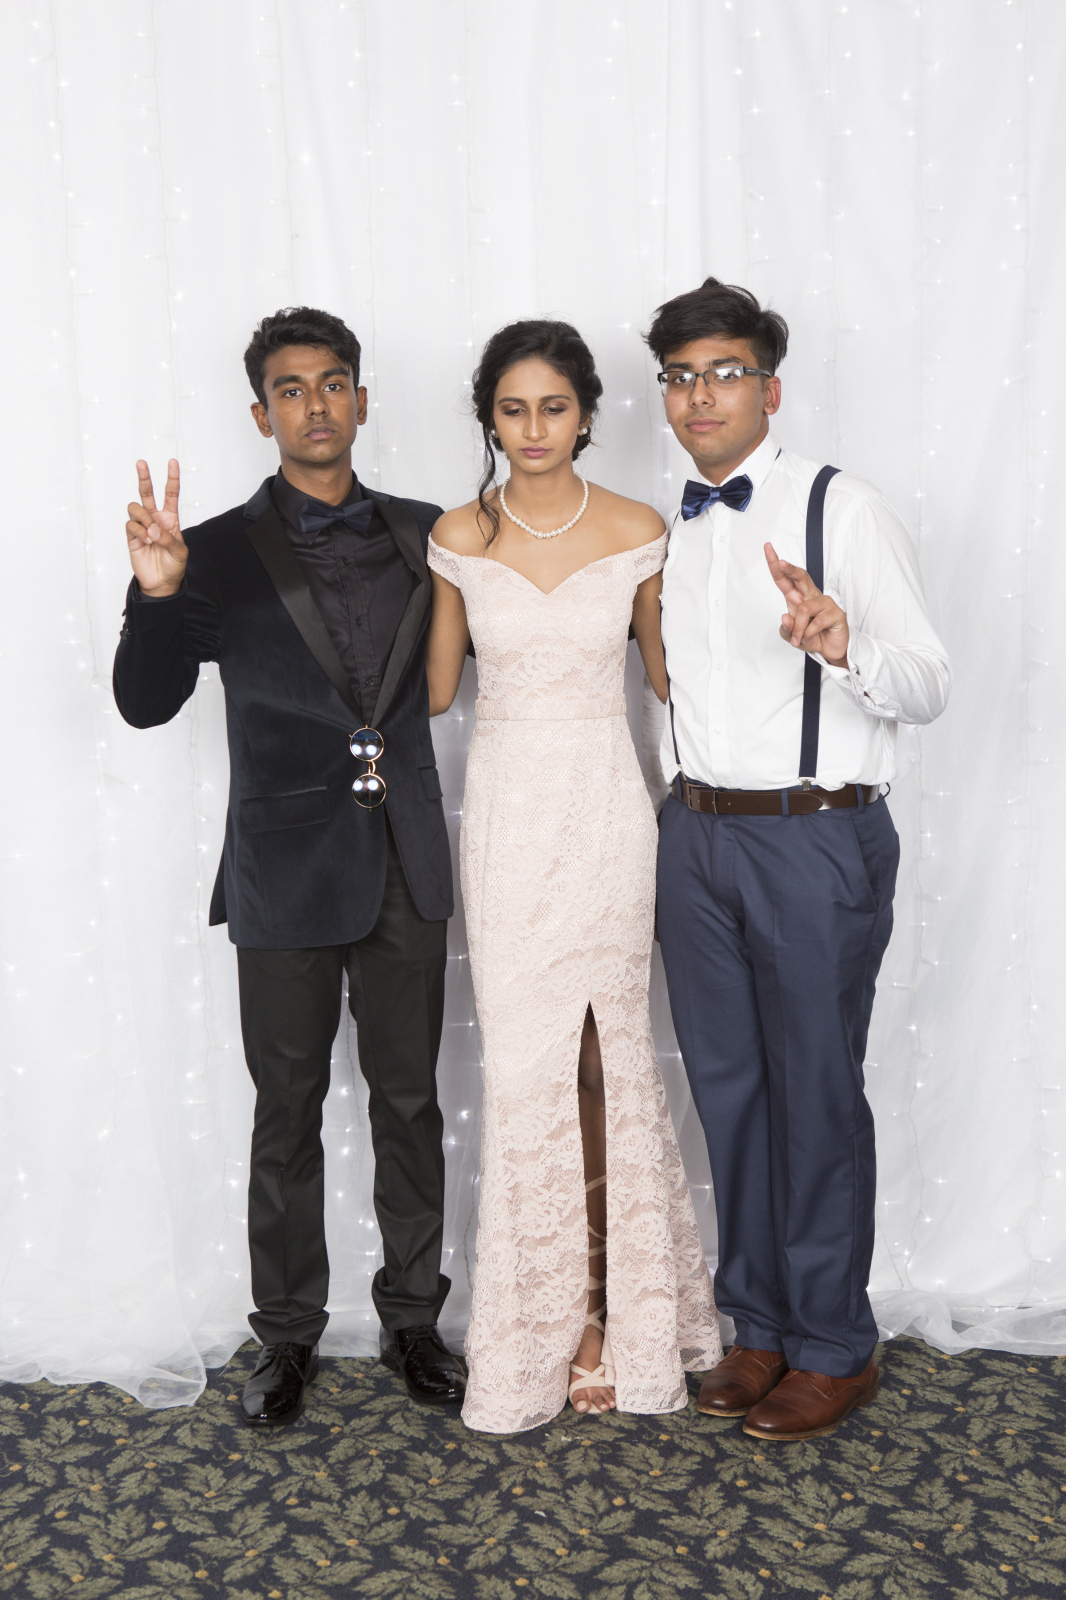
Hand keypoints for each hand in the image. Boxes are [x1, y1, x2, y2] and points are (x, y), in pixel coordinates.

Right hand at [126, 459, 187, 595]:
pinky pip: (130, 524)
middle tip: (141, 462)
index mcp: (170, 518)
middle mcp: (155, 518)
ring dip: (144, 518)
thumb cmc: (174, 565)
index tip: (172, 461)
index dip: (172, 478)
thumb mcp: (180, 552)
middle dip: (144, 477)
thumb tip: (152, 529)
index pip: (171, 494)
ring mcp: (142, 526)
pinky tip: (146, 541)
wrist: (162, 582)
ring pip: (135, 507)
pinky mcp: (132, 536)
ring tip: (151, 534)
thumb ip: (168, 538)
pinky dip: (139, 531)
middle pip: (147, 492)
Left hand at [764, 542, 848, 666]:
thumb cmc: (812, 637)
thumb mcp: (792, 637)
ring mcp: (825, 603)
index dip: (776, 565)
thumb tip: (784, 617)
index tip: (768, 548)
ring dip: (798, 627)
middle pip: (801, 577)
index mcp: (798, 598)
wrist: (831, 650)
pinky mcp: (836, 613)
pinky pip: (816, 622)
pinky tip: (810, 637)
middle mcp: (811, 596)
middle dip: (790, 569)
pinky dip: (809, 633)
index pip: (785, 579)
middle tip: (780, 562)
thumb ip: (786, 630)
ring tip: (799, 638)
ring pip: (804, 609)